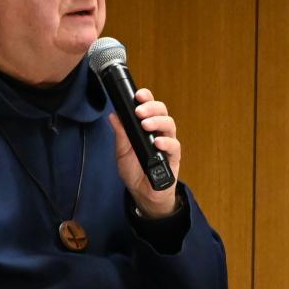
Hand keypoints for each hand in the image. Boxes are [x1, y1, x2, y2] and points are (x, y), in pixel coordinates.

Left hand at [108, 87, 181, 217]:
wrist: (143, 193)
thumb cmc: (135, 171)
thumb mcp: (122, 152)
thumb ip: (120, 134)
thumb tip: (113, 115)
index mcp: (147, 128)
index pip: (150, 107)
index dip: (146, 98)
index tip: (138, 95)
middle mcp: (159, 132)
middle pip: (162, 112)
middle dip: (151, 107)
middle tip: (139, 111)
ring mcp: (167, 144)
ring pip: (170, 124)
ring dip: (157, 121)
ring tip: (145, 124)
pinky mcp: (174, 158)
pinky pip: (175, 146)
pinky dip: (166, 142)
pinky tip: (157, 142)